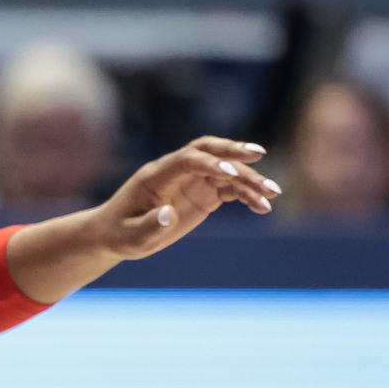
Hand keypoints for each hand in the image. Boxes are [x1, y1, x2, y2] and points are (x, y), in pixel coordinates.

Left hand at [88, 136, 279, 254]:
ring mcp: (191, 180)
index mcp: (156, 176)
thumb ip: (148, 226)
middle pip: (208, 150)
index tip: (230, 172)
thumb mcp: (130, 237)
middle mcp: (176, 171)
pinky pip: (229, 188)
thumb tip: (168, 214)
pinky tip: (263, 207)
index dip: (208, 162)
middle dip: (233, 150)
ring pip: (225, 170)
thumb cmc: (119, 233)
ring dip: (249, 178)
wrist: (116, 233)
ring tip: (273, 194)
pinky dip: (246, 194)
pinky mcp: (202, 193)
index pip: (186, 159)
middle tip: (259, 155)